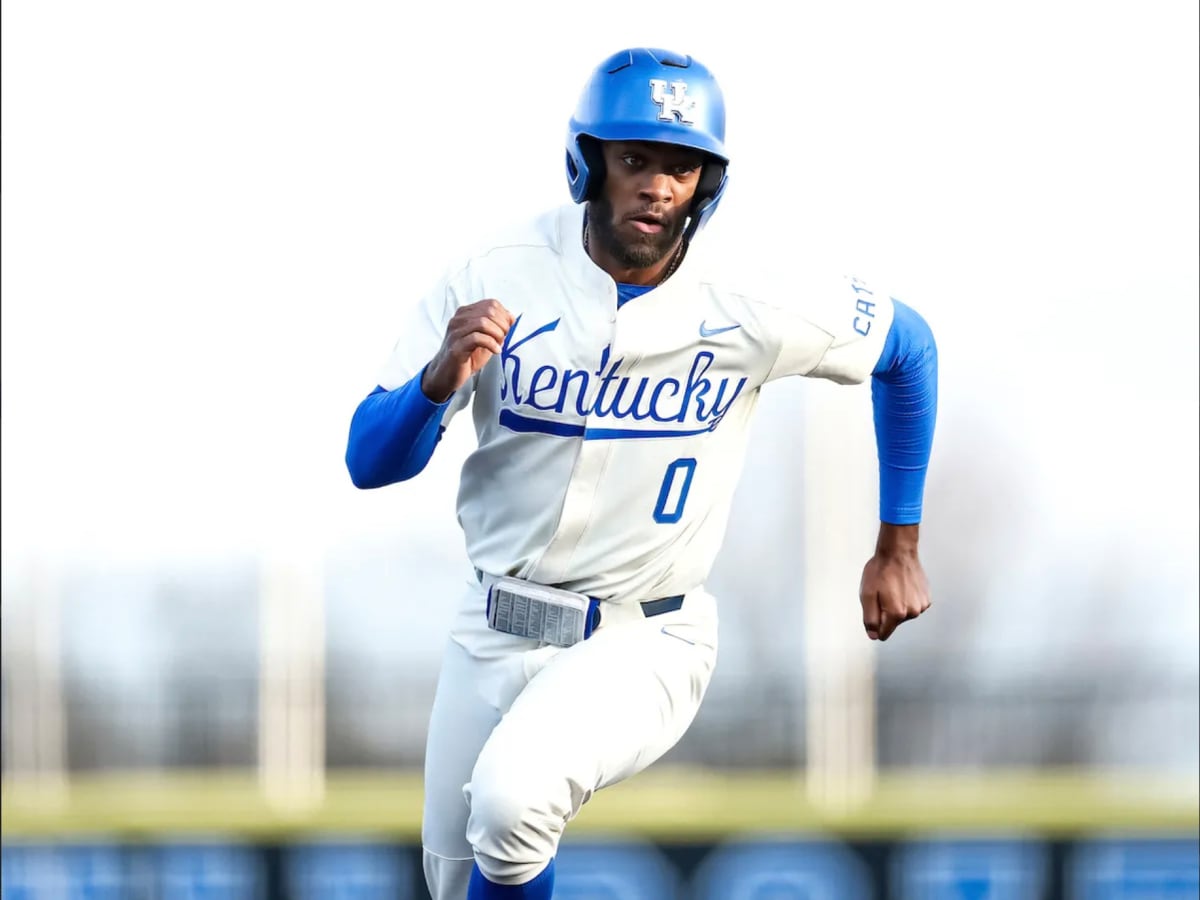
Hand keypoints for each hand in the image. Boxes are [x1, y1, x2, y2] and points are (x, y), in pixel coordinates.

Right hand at [421, 299, 514, 402]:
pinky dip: (491, 344)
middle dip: (502, 325)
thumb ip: (495, 326)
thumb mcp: (485, 337)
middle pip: (488, 311)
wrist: (447, 373)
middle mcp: (459, 319)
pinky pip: (477, 338)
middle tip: (505, 337)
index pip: (491, 304)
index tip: (508, 328)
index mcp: (465, 313)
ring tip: (500, 344)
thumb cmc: (467, 355)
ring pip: (483, 322)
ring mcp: (456, 332)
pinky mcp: (456, 347)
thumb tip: (511, 318)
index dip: (504, 315)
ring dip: (497, 334)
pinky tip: (495, 351)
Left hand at [859, 523, 930, 640]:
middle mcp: (912, 612)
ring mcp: (922, 605)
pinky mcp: (927, 598)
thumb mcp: (867, 595)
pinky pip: (913, 606)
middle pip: (894, 623)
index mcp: (896, 613)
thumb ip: (870, 619)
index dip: (876, 624)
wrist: (898, 552)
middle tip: (882, 593)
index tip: (874, 609)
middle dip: (886, 612)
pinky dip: (907, 599)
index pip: (884, 633)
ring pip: (904, 614)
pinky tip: (903, 586)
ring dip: (897, 605)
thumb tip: (874, 635)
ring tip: (893, 588)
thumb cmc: (881, 570)